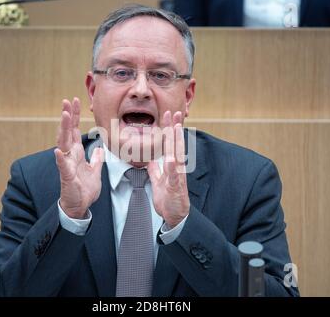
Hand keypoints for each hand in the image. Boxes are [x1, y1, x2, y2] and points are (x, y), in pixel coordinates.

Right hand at [54, 98, 103, 218]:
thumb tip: (99, 149)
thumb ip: (96, 159)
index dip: (74, 116)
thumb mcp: (95, 171)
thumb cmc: (84, 189)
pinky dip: (60, 158)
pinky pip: (62, 166)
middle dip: (67, 116)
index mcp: (77, 153)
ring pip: (64, 144)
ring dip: (63, 130)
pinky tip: (58, 150)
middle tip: (67, 101)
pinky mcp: (66, 176)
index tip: (74, 101)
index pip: (74, 130)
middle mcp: (70, 156)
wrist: (79, 206)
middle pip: (67, 132)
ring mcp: (67, 165)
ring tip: (63, 116)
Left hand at [147, 111, 189, 227]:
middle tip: (175, 112)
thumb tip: (151, 161)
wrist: (175, 217)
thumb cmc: (168, 200)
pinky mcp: (176, 187)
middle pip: (176, 145)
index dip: (169, 129)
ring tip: (175, 128)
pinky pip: (173, 176)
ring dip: (177, 142)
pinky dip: (171, 167)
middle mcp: (177, 169)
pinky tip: (170, 158)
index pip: (170, 145)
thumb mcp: (159, 182)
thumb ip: (156, 171)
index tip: (168, 115)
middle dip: (175, 128)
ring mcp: (177, 177)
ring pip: (178, 156)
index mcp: (172, 166)